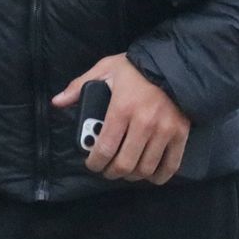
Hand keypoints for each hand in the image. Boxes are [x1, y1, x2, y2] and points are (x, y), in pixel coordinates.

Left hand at [51, 53, 189, 184]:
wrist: (174, 62)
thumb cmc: (136, 67)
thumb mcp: (105, 69)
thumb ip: (79, 86)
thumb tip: (57, 102)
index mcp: (122, 108)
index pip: (104, 148)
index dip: (95, 163)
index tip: (92, 164)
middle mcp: (144, 123)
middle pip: (125, 164)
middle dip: (112, 172)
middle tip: (107, 170)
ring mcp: (164, 130)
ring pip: (145, 168)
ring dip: (133, 176)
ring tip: (126, 171)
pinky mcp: (181, 134)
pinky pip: (170, 166)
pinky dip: (158, 176)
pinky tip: (150, 175)